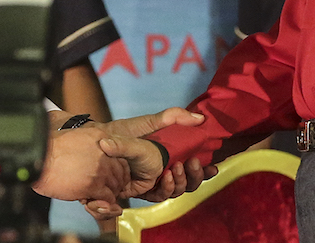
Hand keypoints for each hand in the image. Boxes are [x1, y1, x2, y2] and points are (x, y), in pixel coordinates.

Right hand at [33, 122, 128, 202]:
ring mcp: (100, 169)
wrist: (39, 159)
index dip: (117, 166)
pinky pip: (108, 197)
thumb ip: (85, 143)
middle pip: (121, 170)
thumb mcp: (73, 136)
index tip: (112, 173)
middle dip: (116, 181)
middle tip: (109, 188)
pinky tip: (96, 202)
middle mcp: (104, 153)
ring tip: (103, 197)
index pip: (118, 153)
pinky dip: (105, 203)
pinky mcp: (93, 185)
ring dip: (110, 193)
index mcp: (99, 137)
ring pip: (116, 185)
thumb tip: (85, 150)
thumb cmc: (49, 148)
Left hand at [82, 108, 216, 218]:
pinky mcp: (143, 190)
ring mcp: (154, 182)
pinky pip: (161, 196)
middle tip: (192, 163)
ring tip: (177, 168)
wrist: (100, 144)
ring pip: (178, 190)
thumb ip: (174, 117)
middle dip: (195, 175)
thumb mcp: (151, 122)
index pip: (193, 166)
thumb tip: (200, 118)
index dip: (206, 169)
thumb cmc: (124, 132)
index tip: (213, 167)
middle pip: (189, 181)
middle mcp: (166, 170)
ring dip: (182, 181)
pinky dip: (167, 188)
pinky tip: (167, 178)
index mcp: (171, 155)